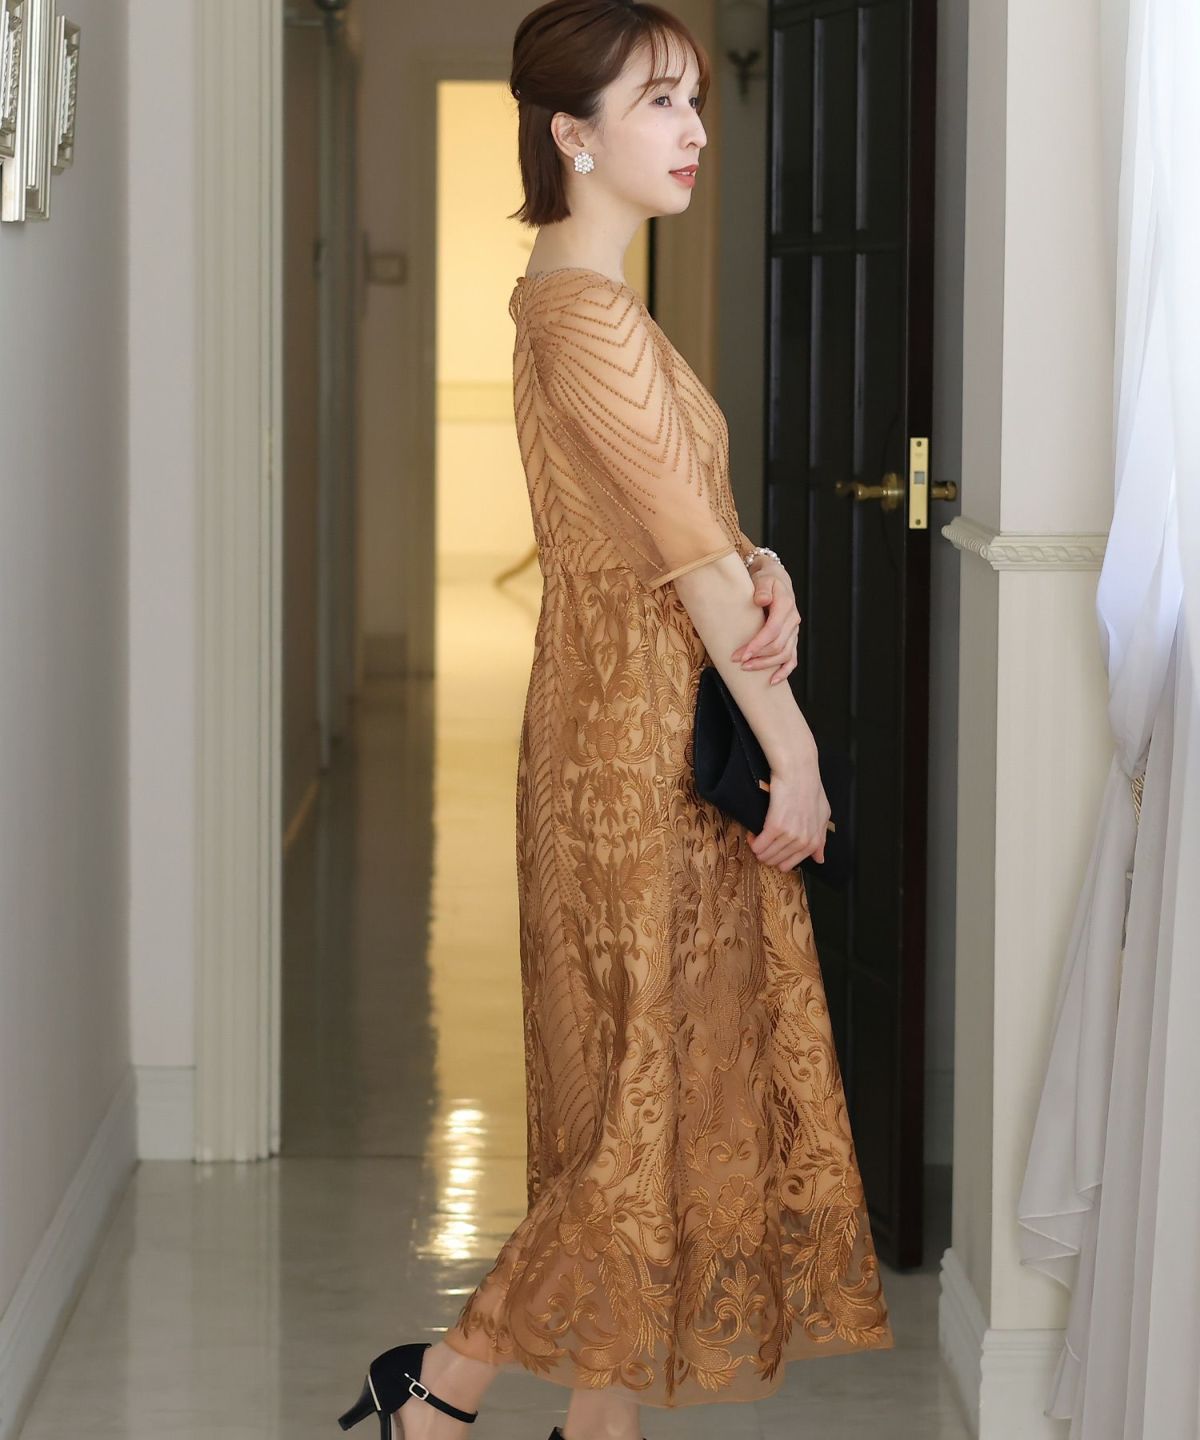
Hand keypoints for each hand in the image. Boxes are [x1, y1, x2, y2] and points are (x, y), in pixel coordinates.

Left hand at [730, 557, 801, 684]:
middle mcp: (793, 620)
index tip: (740, 655)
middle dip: (757, 656)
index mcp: (786, 605)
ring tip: (747, 668)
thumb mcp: (762, 578)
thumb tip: (762, 600)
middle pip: (778, 646)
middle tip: (737, 661)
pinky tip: (773, 681)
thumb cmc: (765, 580)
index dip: (756, 645)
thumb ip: (762, 589)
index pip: (772, 630)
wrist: (775, 579)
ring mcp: (794, 631)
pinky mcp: (792, 639)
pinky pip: (792, 659)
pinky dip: (784, 671)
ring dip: (765, 665)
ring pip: (784, 655)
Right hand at [747, 757, 829, 872]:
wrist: (798, 773)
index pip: (790, 863)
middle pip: (776, 861)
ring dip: (758, 849)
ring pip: (766, 855)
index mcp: (814, 841)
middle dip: (766, 855)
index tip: (773, 851)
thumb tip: (819, 858)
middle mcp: (803, 841)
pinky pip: (759, 844)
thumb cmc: (810, 789)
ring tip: (756, 839)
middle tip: (762, 844)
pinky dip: (753, 842)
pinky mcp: (775, 826)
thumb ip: (821, 838)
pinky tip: (753, 836)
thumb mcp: (823, 815)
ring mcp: (789, 835)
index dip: (778, 859)